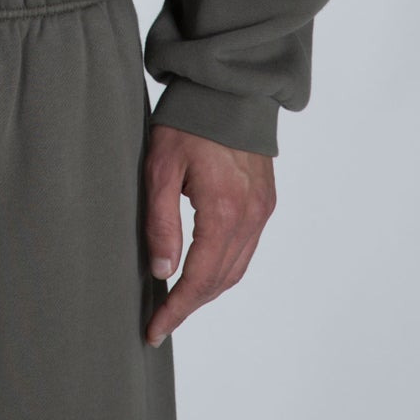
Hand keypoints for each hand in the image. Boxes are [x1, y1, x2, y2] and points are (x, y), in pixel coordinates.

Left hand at [142, 124, 275, 347]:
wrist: (228, 89)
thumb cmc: (188, 121)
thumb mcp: (160, 166)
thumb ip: (161, 221)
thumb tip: (161, 270)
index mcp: (223, 210)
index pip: (199, 278)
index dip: (176, 309)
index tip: (154, 330)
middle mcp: (250, 217)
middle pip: (220, 280)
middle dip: (190, 305)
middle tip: (160, 321)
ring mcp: (262, 210)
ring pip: (236, 269)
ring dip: (208, 290)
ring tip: (178, 302)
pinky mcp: (265, 201)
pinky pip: (246, 249)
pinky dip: (224, 268)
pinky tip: (204, 270)